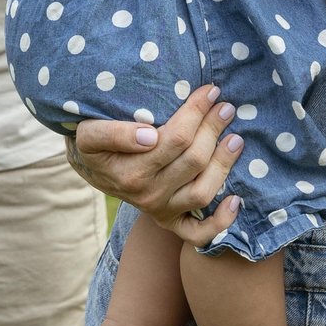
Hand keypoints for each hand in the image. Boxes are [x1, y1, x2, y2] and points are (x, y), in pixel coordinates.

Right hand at [68, 85, 244, 248]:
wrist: (90, 167)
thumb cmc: (94, 143)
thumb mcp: (89, 133)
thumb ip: (113, 133)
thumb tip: (149, 137)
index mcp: (131, 172)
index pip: (175, 139)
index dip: (196, 112)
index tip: (209, 92)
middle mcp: (148, 195)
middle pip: (194, 160)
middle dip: (213, 129)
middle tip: (225, 107)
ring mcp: (160, 211)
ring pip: (202, 191)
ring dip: (224, 164)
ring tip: (235, 139)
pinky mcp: (169, 222)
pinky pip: (199, 233)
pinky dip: (221, 221)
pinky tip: (236, 200)